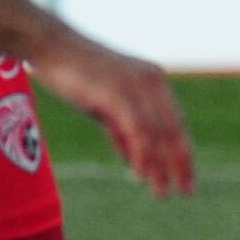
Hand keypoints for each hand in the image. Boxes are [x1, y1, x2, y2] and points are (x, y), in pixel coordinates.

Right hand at [40, 33, 192, 195]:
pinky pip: (137, 129)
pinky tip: (144, 175)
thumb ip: (124, 132)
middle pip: (174, 130)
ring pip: (157, 133)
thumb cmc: (76, 75)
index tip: (188, 179)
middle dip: (181, 164)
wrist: (51, 46)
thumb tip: (138, 164)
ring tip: (163, 193)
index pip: (177, 124)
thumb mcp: (106, 107)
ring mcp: (137, 85)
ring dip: (161, 167)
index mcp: (155, 82)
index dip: (183, 153)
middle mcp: (153, 81)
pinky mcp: (118, 91)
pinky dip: (143, 154)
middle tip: (187, 193)